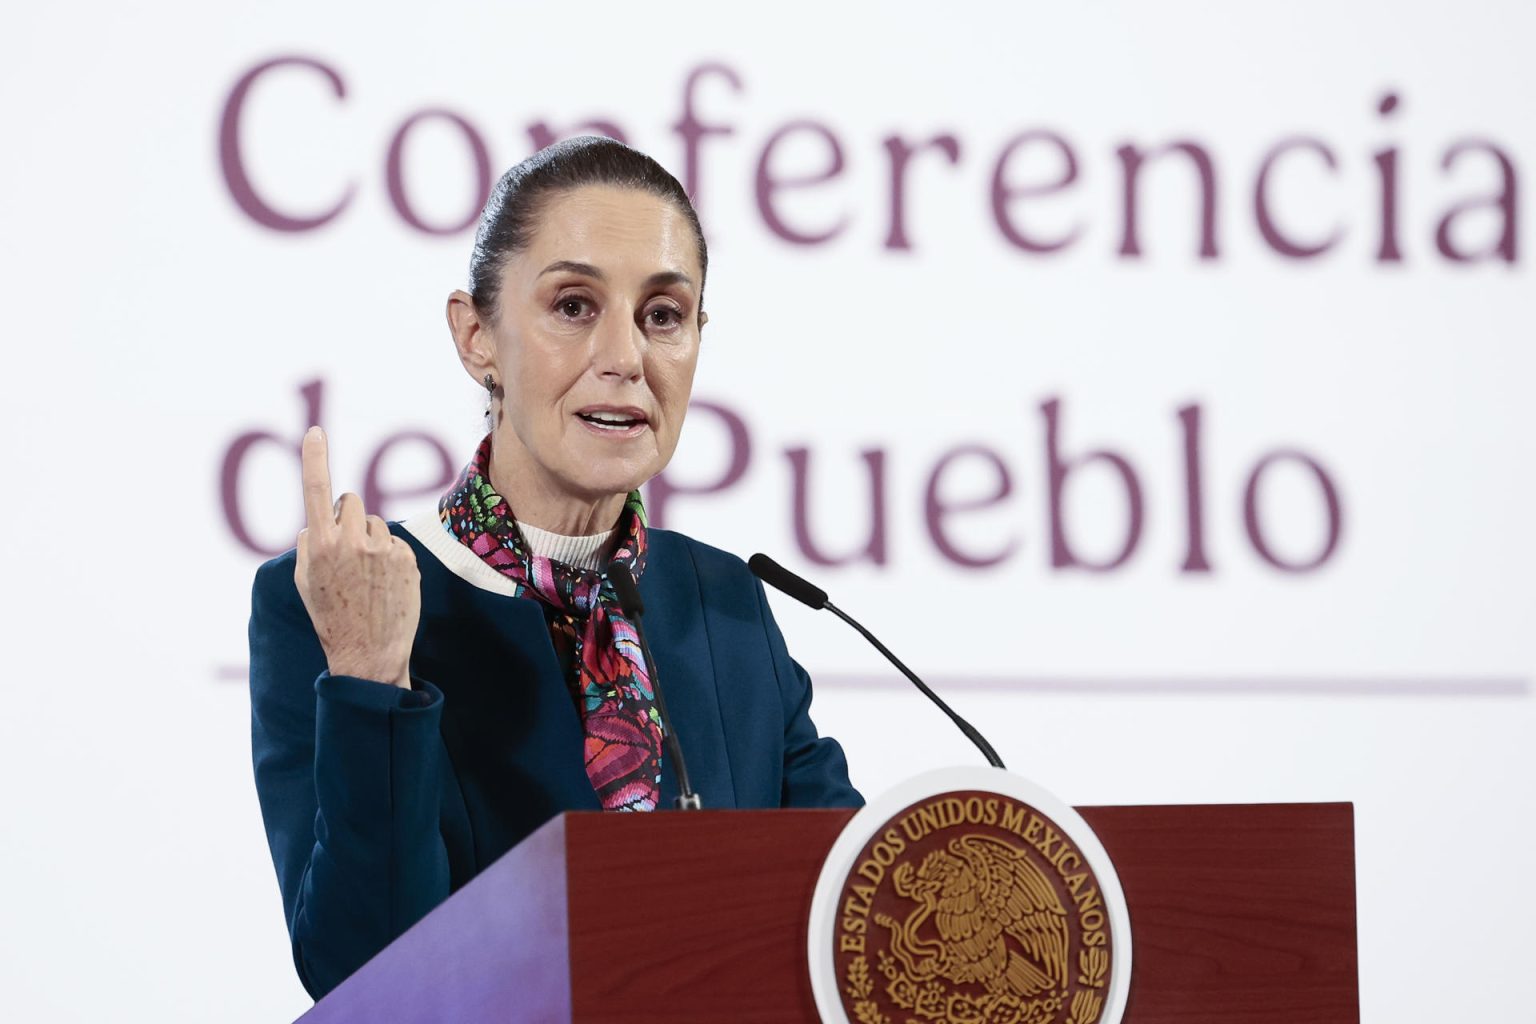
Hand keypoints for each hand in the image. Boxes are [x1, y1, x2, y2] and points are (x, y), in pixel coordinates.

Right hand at [294, 426, 420, 688]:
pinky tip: (385, 583)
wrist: (370, 654)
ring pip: (373, 522)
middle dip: (346, 515)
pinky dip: (390, 555)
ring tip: (367, 575)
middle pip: (350, 500)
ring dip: (369, 538)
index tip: (315, 431)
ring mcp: (383, 549)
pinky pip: (394, 541)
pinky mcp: (407, 558)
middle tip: (347, 549)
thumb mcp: (306, 582)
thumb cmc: (332, 617)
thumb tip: (317, 521)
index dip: (315, 458)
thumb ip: (308, 545)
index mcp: (321, 546)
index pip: (317, 491)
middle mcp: (352, 542)